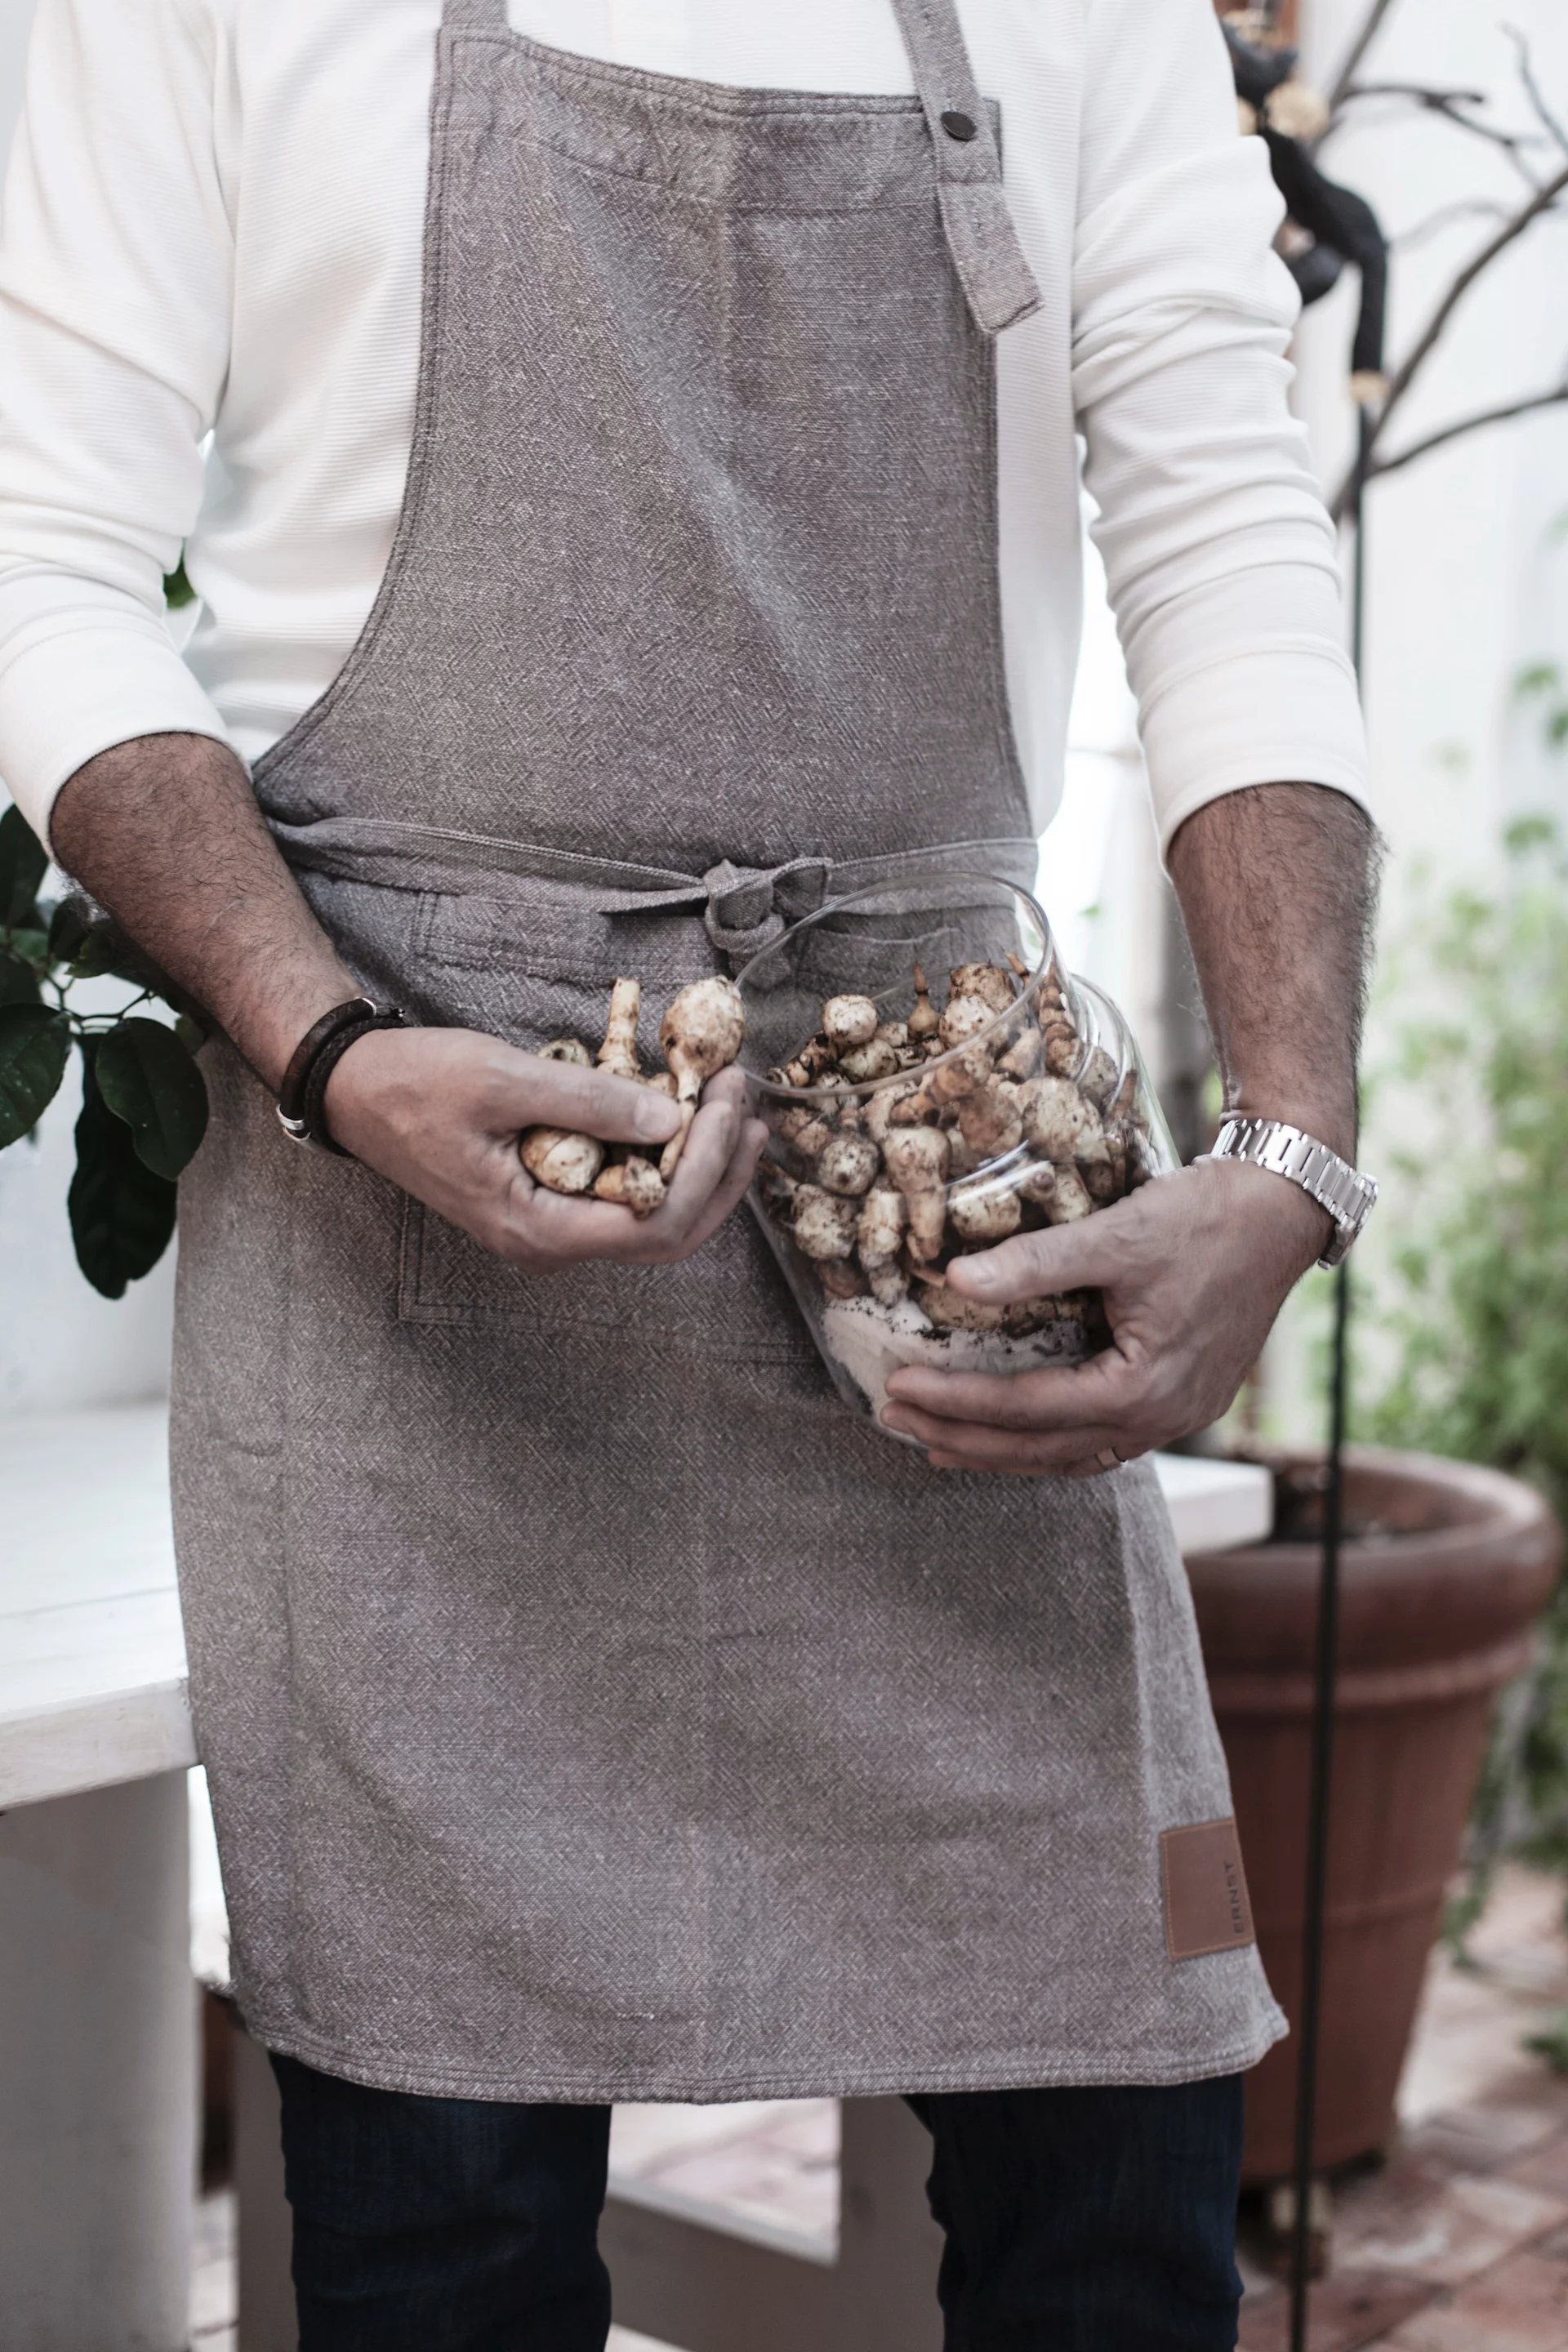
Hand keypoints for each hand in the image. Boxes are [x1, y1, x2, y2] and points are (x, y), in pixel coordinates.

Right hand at [325, 1025, 766, 1269]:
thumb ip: (590, 1102)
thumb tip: (673, 1118)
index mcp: (538, 1231)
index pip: (656, 1223)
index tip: (725, 1097)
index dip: (707, 1164)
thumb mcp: (504, 1080)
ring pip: (652, 1216)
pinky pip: (624, 1192)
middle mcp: (551, 1244)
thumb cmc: (417, 1083)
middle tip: (745, 1100)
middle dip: (719, 1169)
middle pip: (668, 1233)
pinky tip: (686, 1114)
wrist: (357, 1089)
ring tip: (732, 1104)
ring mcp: (552, 1225)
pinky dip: (662, 1156)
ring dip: (700, 1164)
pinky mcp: (551, 1198)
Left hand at [881, 1158, 1331, 1475]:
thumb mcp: (1115, 1235)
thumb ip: (1034, 1263)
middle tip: (895, 1421)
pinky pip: (1102, 1440)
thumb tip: (954, 1279)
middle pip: (1042, 1448)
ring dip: (1003, 1451)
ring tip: (940, 1443)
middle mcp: (1162, 1418)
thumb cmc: (1204, 1218)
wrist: (1281, 1210)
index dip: (955, 1400)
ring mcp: (1177, 1416)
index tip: (897, 1387)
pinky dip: (1051, 1441)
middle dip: (964, 1438)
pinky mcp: (1183, 1400)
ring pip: (1073, 1456)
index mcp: (1143, 1388)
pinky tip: (1019, 1433)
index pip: (1025, 1408)